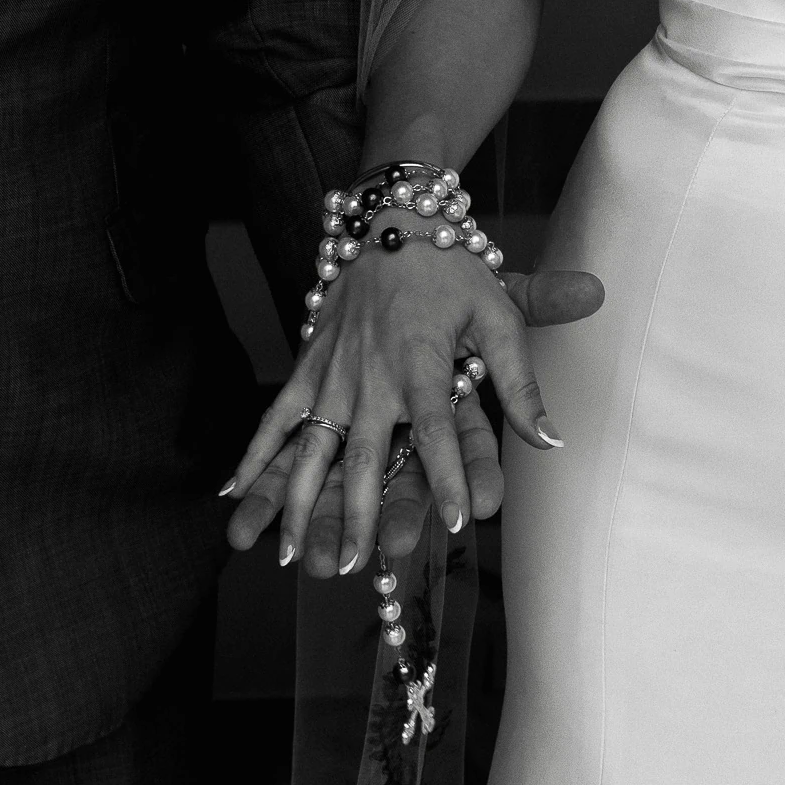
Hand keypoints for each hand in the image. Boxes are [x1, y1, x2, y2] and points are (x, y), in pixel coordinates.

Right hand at [223, 255, 602, 574]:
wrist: (393, 219)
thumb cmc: (454, 270)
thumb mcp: (500, 315)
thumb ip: (521, 383)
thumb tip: (551, 439)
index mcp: (422, 362)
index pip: (437, 430)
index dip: (447, 477)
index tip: (454, 523)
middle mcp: (371, 375)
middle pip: (362, 454)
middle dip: (356, 513)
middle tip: (353, 565)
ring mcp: (332, 373)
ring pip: (311, 447)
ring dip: (299, 502)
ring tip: (290, 554)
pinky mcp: (307, 366)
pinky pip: (276, 416)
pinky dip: (254, 454)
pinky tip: (233, 495)